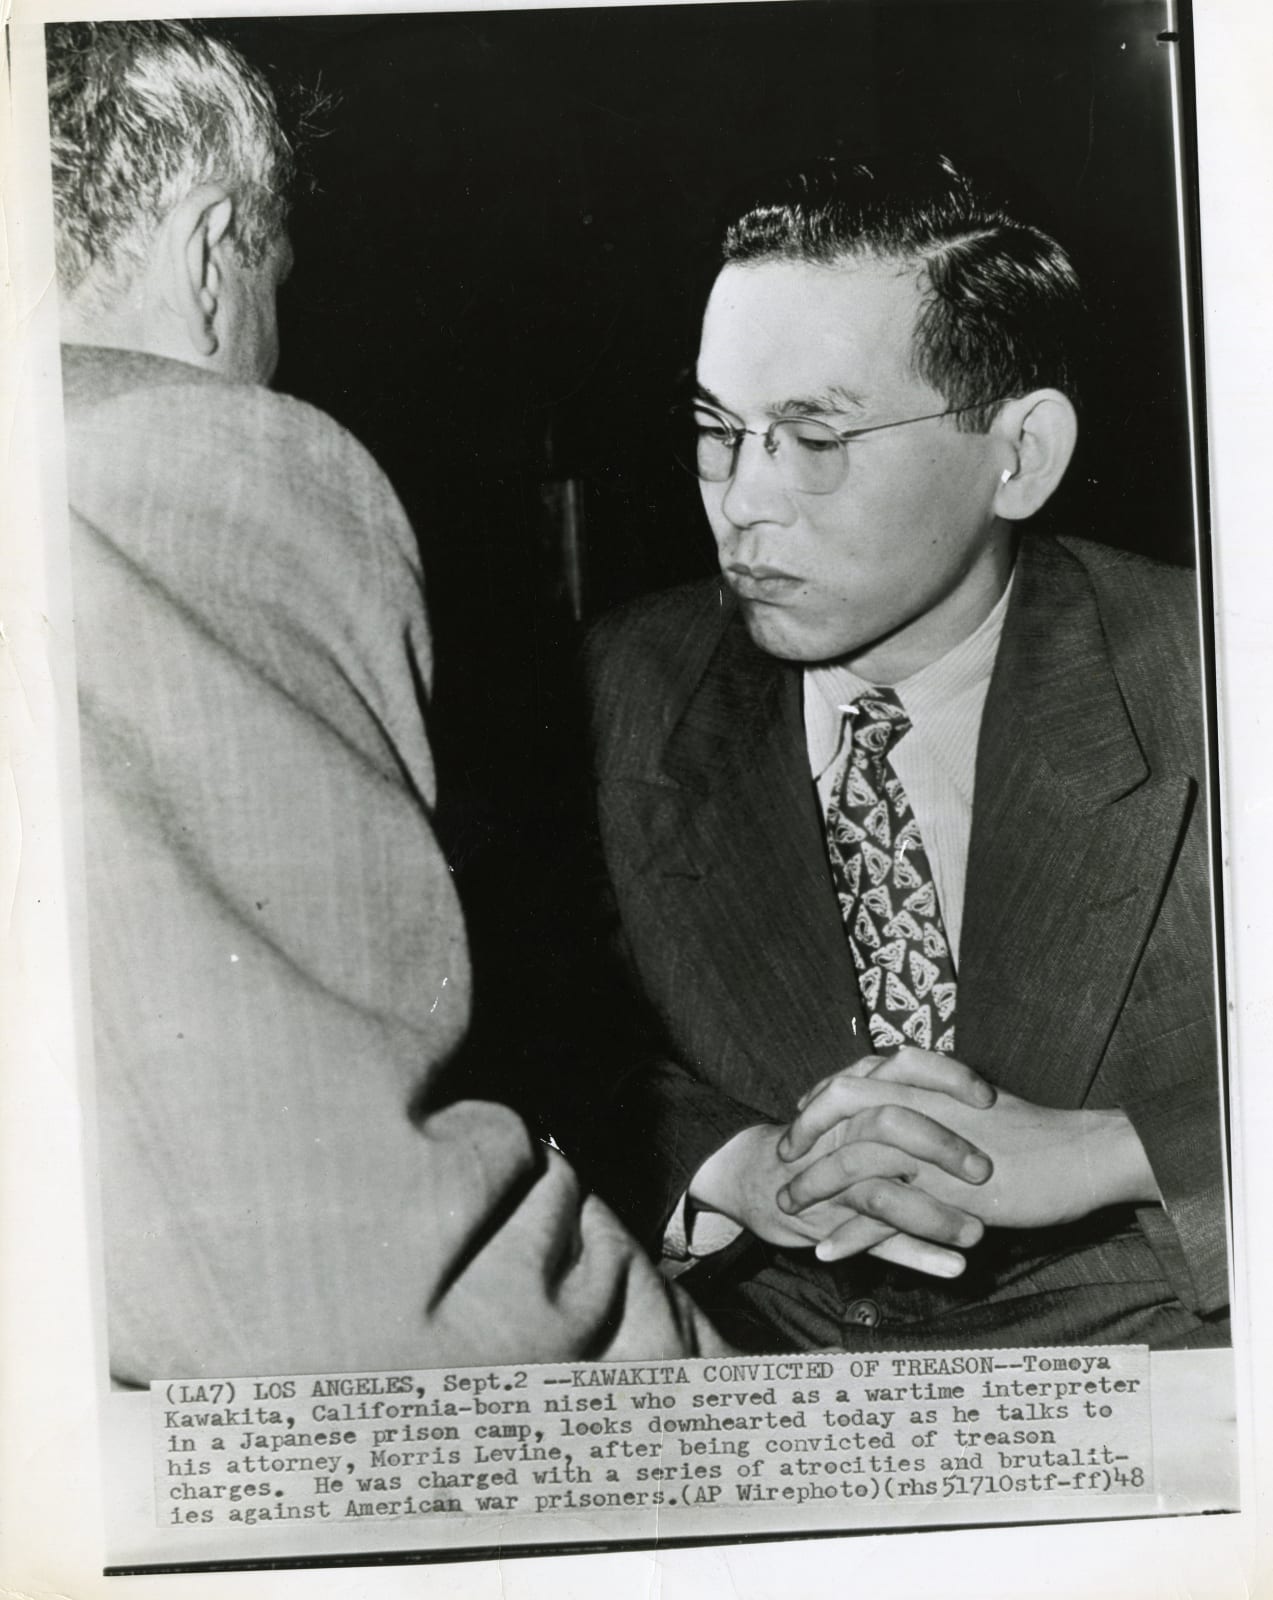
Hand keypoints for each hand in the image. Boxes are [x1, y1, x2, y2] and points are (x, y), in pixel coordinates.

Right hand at [690, 1046, 997, 1275]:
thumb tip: (976, 1094)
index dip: (947, 1079)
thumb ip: (903, 1094)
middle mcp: (844, 1131)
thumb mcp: (857, 1105)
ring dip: (935, 1215)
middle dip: (941, 1146)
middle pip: (891, 1125)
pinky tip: (954, 1268)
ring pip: (885, 1194)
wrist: (755, 1175)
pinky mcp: (832, 1223)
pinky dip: (916, 1255)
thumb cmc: (823, 1139)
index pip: (904, 1069)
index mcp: (858, 1095)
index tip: (988, 1098)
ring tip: (979, 1234)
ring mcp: (837, 1180)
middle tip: (984, 1170)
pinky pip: (875, 1240)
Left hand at [782, 1049, 1158, 1260]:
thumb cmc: (1035, 1132)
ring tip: (788, 1208)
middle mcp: (922, 1112)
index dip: (820, 1099)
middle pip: (841, 1113)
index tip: (800, 1115)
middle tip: (782, 1158)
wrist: (1081, 1155)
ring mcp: (931, 1153)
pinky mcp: (945, 1195)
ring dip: (814, 1187)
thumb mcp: (976, 1104)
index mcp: (928, 1086)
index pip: (855, 1082)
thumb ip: (937, 1099)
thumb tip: (911, 1100)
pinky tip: (826, 1250)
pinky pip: (885, 1216)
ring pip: (854, 1164)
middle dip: (804, 1136)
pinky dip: (852, 1235)